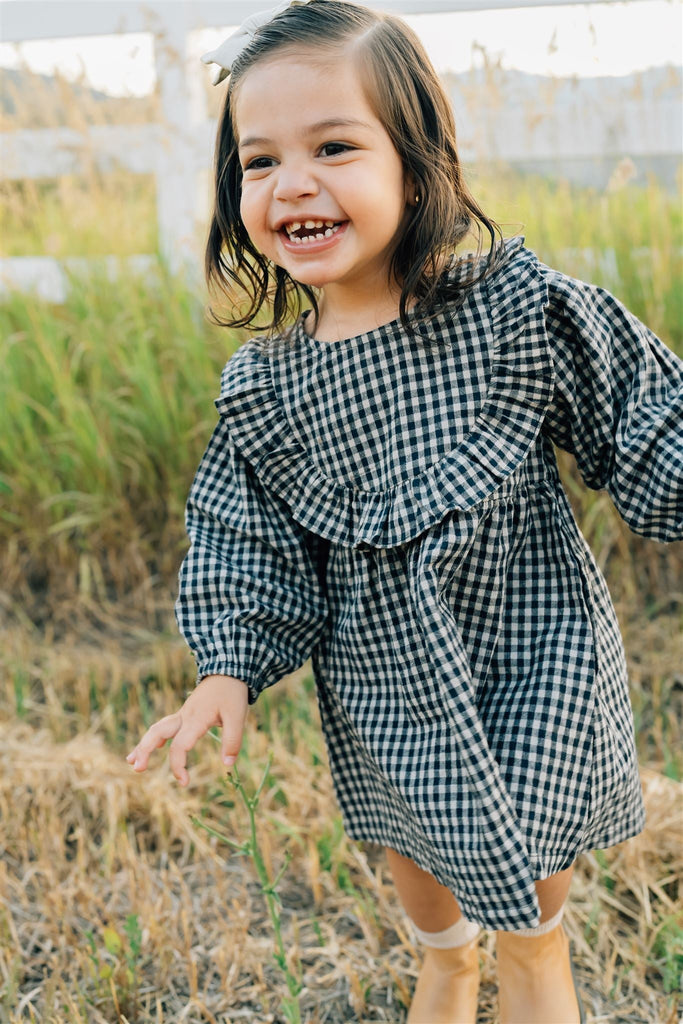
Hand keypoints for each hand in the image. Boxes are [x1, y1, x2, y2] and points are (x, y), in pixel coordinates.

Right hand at [125, 674, 248, 786]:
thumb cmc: (232, 694)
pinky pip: (165, 725)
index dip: (178, 765)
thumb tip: (227, 764)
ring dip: (144, 744)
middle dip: (144, 750)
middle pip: (158, 732)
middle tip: (137, 769)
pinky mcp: (184, 714)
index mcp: (196, 719)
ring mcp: (182, 714)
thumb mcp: (238, 716)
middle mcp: (184, 716)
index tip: (184, 783)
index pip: (180, 745)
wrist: (228, 671)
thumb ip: (233, 740)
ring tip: (132, 761)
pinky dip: (155, 737)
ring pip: (157, 728)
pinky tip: (152, 746)